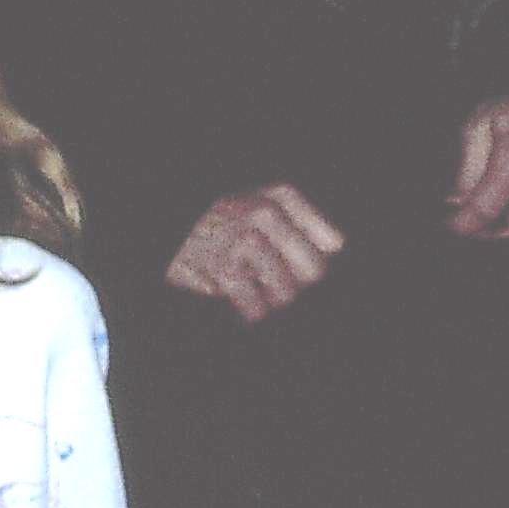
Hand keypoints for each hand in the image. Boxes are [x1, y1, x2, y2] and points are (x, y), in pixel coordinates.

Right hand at [165, 183, 344, 322]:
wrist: (172, 230)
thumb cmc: (221, 220)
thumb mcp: (260, 202)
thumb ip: (301, 221)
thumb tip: (336, 249)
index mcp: (280, 196)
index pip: (332, 242)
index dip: (318, 260)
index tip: (298, 264)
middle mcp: (266, 213)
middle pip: (315, 271)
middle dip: (298, 284)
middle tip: (274, 279)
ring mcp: (245, 241)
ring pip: (287, 294)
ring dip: (270, 298)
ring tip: (253, 286)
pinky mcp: (225, 270)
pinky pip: (257, 308)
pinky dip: (250, 311)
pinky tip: (239, 299)